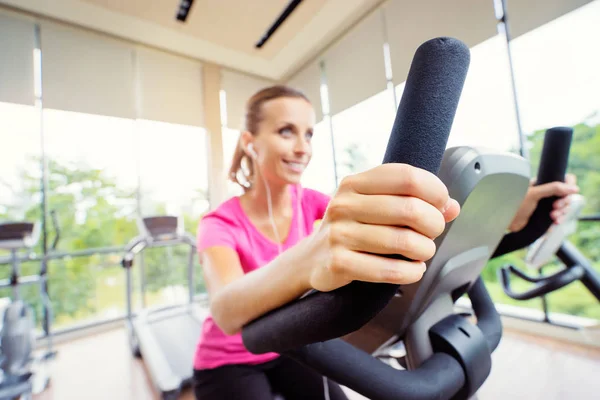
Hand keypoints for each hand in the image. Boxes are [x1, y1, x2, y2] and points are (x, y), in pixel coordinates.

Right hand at [306, 164, 459, 291]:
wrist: (313, 258)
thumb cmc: (354, 228)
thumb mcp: (376, 206)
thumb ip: (415, 201)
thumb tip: (452, 207)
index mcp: (355, 183)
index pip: (407, 177)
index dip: (435, 191)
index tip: (441, 205)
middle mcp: (345, 205)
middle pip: (410, 209)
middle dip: (434, 224)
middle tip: (433, 234)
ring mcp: (339, 234)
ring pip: (403, 242)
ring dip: (424, 251)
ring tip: (423, 253)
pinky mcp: (338, 263)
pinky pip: (388, 271)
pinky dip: (411, 272)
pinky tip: (413, 269)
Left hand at [508, 173, 578, 231]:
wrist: (505, 220)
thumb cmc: (514, 203)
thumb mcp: (534, 194)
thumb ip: (553, 188)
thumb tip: (574, 188)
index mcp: (543, 183)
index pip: (564, 180)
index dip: (569, 187)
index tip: (567, 194)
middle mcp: (546, 193)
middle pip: (566, 196)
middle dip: (564, 203)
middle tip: (555, 208)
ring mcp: (546, 205)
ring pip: (564, 207)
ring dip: (562, 213)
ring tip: (554, 217)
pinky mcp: (545, 216)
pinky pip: (559, 217)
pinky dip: (559, 220)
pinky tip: (555, 222)